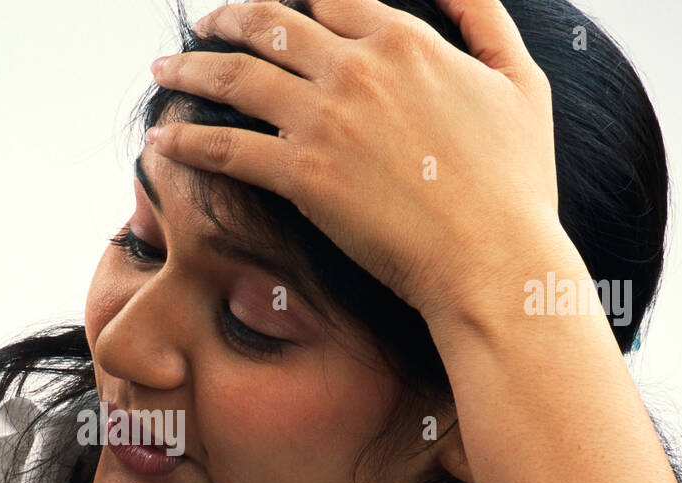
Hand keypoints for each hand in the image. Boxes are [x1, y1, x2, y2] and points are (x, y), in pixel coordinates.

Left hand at [148, 0, 566, 320]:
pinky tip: (160, 141)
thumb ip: (486, 19)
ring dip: (190, 70)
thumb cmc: (515, 183)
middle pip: (270, 26)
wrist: (491, 259)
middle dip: (227, 20)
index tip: (270, 8)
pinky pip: (226, 148)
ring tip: (164, 70)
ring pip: (236, 78)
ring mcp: (324, 121)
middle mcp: (356, 68)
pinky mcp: (302, 176)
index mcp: (404, 40)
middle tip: (201, 27)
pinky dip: (185, 141)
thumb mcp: (521, 81)